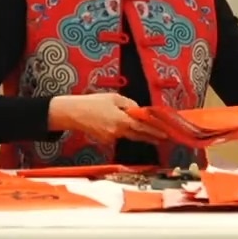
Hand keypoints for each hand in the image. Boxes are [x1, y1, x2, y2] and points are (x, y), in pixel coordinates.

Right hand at [46, 93, 165, 144]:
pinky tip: (117, 123)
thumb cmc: (92, 103)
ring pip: (127, 135)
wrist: (71, 113)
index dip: (155, 131)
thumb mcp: (114, 98)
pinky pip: (117, 135)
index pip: (143, 127)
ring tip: (146, 130)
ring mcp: (110, 138)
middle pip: (138, 135)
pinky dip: (122, 130)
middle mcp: (117, 132)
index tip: (165, 134)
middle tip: (163, 138)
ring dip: (136, 132)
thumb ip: (129, 104)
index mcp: (121, 121)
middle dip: (151, 137)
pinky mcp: (104, 140)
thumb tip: (139, 110)